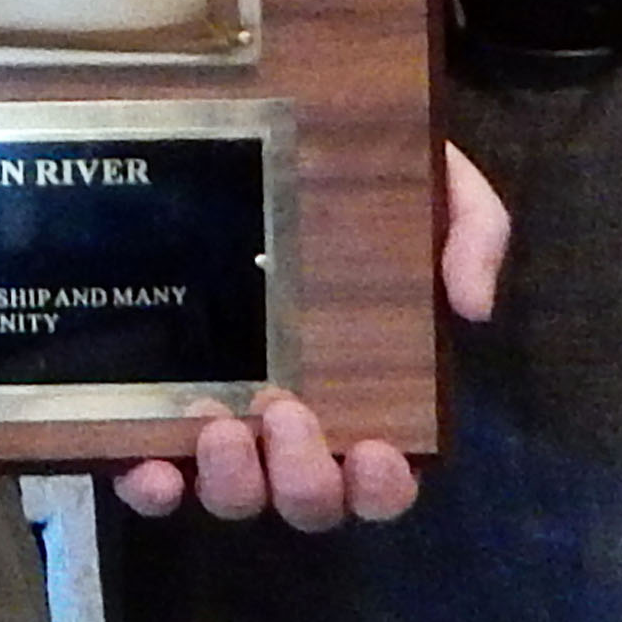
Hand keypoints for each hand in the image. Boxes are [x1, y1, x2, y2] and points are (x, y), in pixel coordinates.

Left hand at [108, 142, 508, 526]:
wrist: (282, 122)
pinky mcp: (155, 397)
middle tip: (286, 409)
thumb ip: (473, 233)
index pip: (382, 476)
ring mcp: (224, 414)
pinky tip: (148, 465)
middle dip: (301, 478)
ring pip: (232, 494)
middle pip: (306, 499)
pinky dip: (150, 487)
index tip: (375, 450)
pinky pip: (150, 472)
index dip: (382, 487)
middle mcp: (295, 419)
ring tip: (219, 420)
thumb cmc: (365, 167)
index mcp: (367, 391)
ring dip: (230, 481)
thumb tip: (471, 307)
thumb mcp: (440, 184)